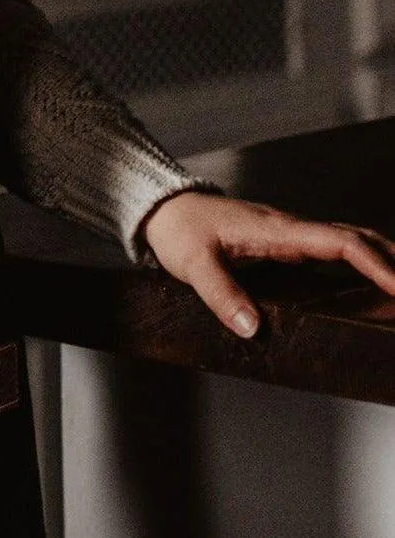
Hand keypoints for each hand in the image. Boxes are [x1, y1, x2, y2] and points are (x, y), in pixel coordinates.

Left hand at [141, 189, 394, 338]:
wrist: (165, 209)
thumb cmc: (179, 232)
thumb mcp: (194, 265)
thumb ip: (222, 295)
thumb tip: (252, 328)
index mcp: (279, 232)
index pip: (342, 244)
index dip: (377, 264)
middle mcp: (292, 230)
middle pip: (359, 239)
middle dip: (394, 262)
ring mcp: (290, 235)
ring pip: (349, 242)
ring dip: (381, 260)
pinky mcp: (283, 243)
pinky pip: (331, 250)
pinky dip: (358, 262)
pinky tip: (367, 283)